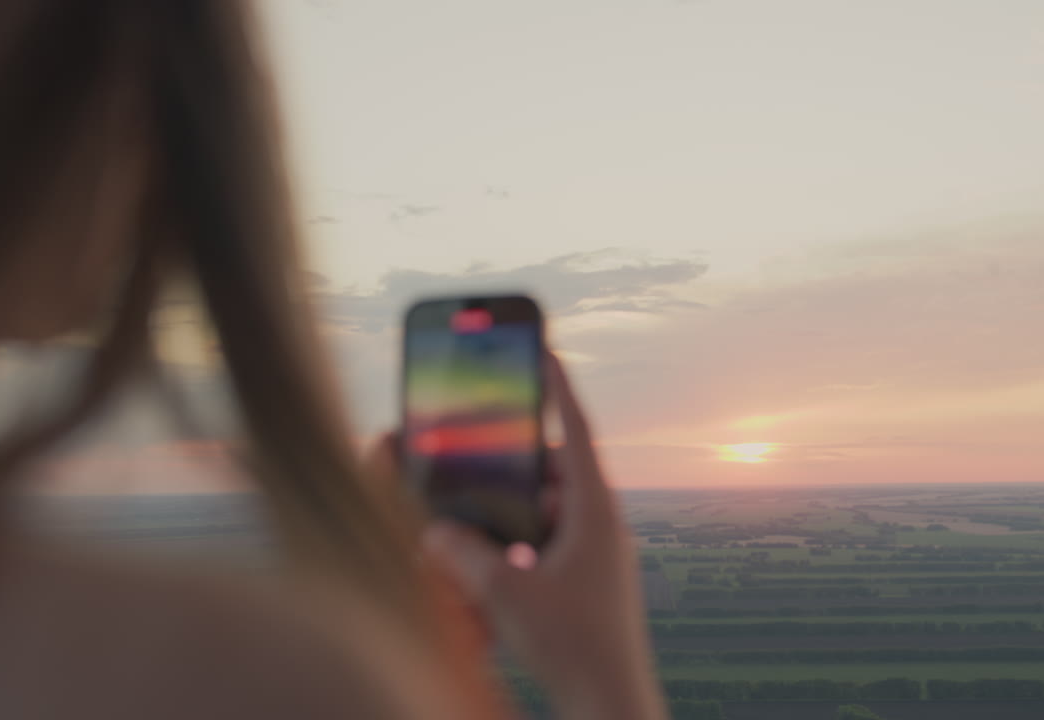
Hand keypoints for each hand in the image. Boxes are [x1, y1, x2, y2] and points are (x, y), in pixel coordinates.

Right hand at [422, 353, 667, 719]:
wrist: (610, 704)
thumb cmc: (573, 647)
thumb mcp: (506, 594)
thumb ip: (463, 556)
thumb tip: (433, 532)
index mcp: (593, 510)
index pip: (574, 431)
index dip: (557, 388)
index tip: (546, 349)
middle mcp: (599, 525)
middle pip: (551, 470)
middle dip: (515, 456)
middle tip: (482, 438)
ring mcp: (595, 555)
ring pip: (546, 510)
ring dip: (513, 504)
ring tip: (474, 500)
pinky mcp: (585, 582)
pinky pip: (547, 544)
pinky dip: (518, 541)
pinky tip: (486, 558)